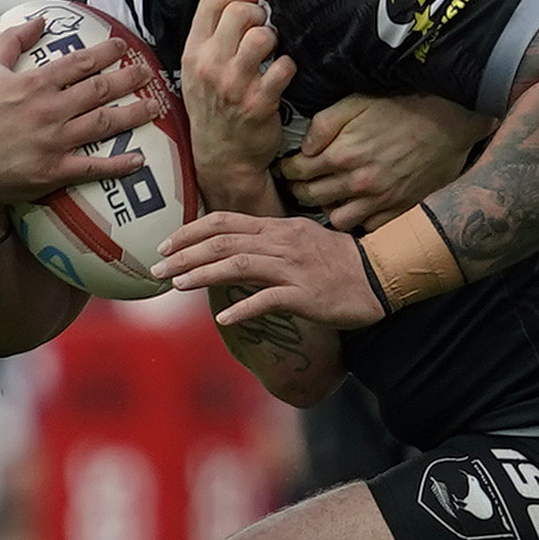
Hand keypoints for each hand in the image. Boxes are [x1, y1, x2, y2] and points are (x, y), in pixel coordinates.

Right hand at [0, 12, 161, 206]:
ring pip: (103, 124)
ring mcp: (54, 141)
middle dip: (129, 79)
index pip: (79, 62)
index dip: (106, 53)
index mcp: (34, 84)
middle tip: (149, 73)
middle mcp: (48, 110)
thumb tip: (39, 19)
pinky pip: (93, 167)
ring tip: (155, 107)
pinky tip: (139, 160)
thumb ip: (11, 40)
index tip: (125, 46)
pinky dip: (118, 164)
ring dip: (134, 115)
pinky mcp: (55, 171)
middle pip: (99, 90)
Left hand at [154, 211, 384, 328]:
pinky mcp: (306, 293)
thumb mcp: (303, 242)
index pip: (225, 221)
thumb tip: (237, 253)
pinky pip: (268, 299)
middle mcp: (282, 242)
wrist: (382, 274)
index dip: (191, 231)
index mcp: (278, 228)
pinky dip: (244, 308)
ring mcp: (293, 267)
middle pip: (224, 241)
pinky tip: (223, 318)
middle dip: (185, 253)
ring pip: (239, 264)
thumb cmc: (343, 262)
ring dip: (203, 274)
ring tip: (176, 285)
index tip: (167, 244)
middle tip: (156, 267)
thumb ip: (271, 244)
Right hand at [180, 0, 295, 212]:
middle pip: (240, 12)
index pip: (211, 2)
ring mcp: (234, 84)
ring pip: (262, 36)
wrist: (223, 158)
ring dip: (275, 38)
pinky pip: (283, 67)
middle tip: (266, 25)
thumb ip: (212, 38)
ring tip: (274, 50)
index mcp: (193, 53)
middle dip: (260, 12)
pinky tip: (283, 73)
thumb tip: (243, 0)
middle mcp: (210, 66)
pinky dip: (289, 66)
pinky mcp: (260, 102)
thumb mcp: (197, 73)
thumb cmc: (214, 110)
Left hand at [280, 94, 491, 232]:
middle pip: (311, 197)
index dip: (288, 170)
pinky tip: (359, 206)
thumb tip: (304, 148)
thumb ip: (324, 125)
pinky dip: (360, 220)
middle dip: (299, 190)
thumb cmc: (402, 107)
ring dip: (329, 209)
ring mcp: (380, 199)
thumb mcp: (356, 102)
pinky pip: (370, 227)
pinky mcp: (400, 208)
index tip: (289, 168)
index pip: (298, 172)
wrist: (449, 120)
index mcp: (342, 154)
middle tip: (300, 183)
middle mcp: (358, 182)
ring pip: (337, 219)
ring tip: (330, 197)